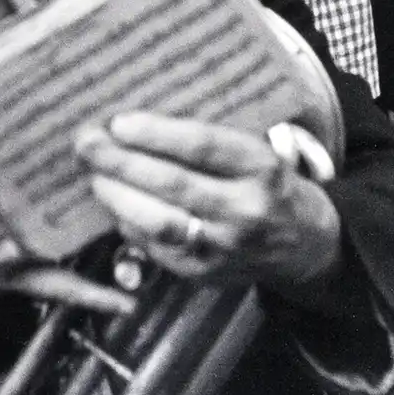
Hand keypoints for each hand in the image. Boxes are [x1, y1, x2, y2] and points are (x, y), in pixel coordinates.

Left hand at [76, 112, 340, 291]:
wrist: (306, 245)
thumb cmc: (271, 184)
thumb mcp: (258, 151)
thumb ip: (213, 139)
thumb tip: (142, 119)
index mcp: (262, 168)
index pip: (204, 147)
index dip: (157, 134)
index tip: (119, 122)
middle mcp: (245, 210)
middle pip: (174, 184)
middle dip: (122, 163)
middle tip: (88, 144)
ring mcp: (225, 248)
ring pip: (160, 223)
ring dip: (119, 198)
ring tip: (95, 177)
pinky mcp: (206, 275)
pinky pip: (157, 249)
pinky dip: (130, 225)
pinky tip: (116, 206)